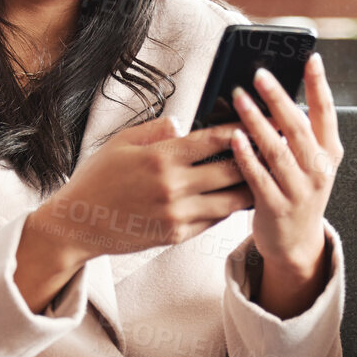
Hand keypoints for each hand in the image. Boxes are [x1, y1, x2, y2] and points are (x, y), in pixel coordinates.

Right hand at [26, 112, 254, 265]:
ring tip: (270, 174)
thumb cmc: (97, 179)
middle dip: (257, 157)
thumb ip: (156, 129)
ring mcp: (177, 214)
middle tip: (278, 147)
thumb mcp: (121, 143)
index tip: (261, 121)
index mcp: (161, 158)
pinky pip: (214, 219)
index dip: (242, 129)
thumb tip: (185, 123)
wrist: (78, 224)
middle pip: (230, 169)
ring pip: (230, 200)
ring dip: (253, 186)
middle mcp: (173, 187)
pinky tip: (242, 196)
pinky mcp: (177, 235)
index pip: (213, 139)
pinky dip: (230, 207)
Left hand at [230, 52, 342, 275]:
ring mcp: (299, 190)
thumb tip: (277, 94)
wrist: (296, 243)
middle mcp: (318, 170)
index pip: (328, 112)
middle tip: (260, 75)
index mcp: (329, 153)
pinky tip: (234, 137)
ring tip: (239, 99)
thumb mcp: (311, 163)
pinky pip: (258, 176)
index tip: (312, 58)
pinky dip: (246, 155)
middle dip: (278, 98)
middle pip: (298, 127)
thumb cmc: (298, 194)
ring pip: (277, 150)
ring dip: (256, 121)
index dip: (320, 84)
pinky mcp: (277, 207)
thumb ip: (302, 133)